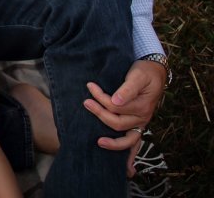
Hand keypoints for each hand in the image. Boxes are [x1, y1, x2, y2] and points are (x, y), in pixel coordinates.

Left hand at [83, 59, 165, 176]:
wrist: (155, 72)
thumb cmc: (145, 73)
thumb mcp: (137, 76)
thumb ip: (127, 89)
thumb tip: (115, 101)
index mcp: (142, 106)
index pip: (115, 106)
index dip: (101, 98)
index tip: (90, 86)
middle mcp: (142, 118)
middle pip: (117, 122)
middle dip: (99, 114)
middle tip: (86, 102)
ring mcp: (140, 124)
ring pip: (126, 139)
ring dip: (112, 142)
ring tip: (98, 142)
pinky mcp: (137, 125)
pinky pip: (134, 145)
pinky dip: (130, 157)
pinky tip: (127, 170)